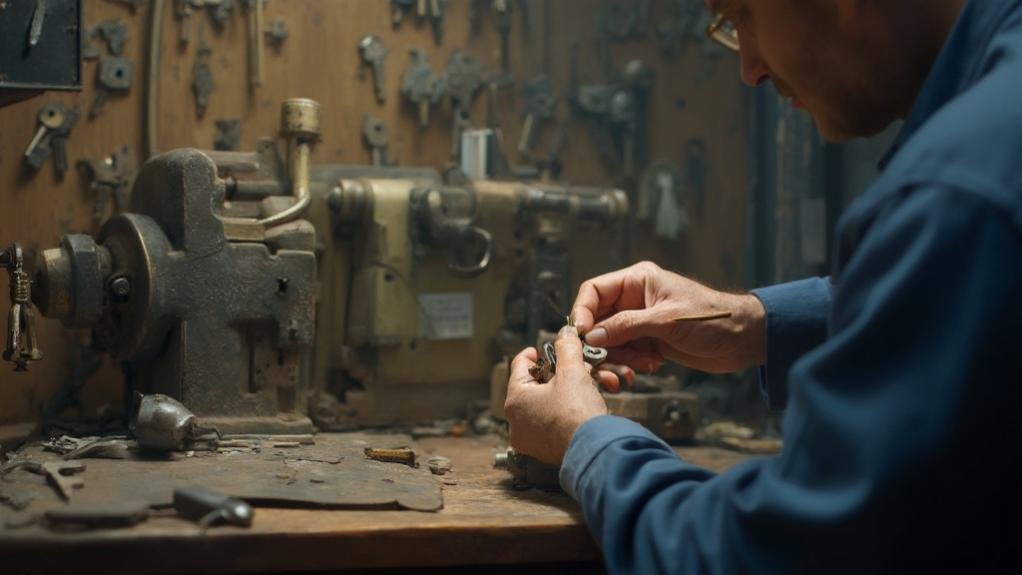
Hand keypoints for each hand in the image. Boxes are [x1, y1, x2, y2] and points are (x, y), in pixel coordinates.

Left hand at [504, 326, 608, 464]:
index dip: (532, 353)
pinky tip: (585, 404)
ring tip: (589, 384)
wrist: (596, 451)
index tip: (541, 349)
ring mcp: (529, 438)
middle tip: (575, 366)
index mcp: (515, 400)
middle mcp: (516, 421)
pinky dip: (568, 410)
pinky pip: (553, 422)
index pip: (519, 366)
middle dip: (560, 373)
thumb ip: (566, 348)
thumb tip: (565, 333)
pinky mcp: (544, 450)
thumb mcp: (572, 371)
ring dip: (569, 391)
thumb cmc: (578, 413)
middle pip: (536, 385)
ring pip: (548, 404)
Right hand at [570, 261, 765, 373]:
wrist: (743, 339)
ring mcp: (639, 323)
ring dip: (618, 360)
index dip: (582, 312)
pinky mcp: (647, 342)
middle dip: (601, 345)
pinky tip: (651, 367)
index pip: (594, 291)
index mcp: (637, 281)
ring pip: (609, 342)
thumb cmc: (711, 319)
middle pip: (597, 321)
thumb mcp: (667, 321)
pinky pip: (625, 355)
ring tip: (637, 370)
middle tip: (605, 365)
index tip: (581, 337)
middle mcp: (633, 300)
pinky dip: (630, 365)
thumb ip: (627, 326)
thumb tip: (591, 336)